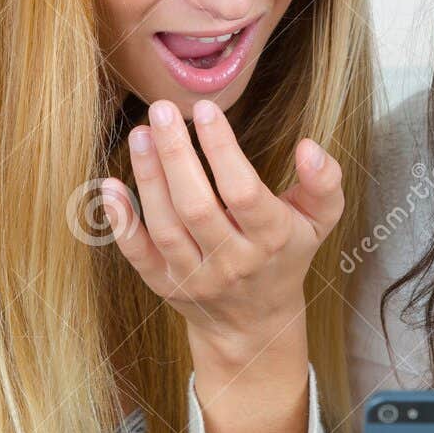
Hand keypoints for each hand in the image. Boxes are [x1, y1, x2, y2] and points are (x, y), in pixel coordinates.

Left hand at [102, 97, 343, 363]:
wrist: (255, 322)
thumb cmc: (286, 253)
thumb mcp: (319, 220)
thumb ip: (324, 182)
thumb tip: (309, 147)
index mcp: (272, 239)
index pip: (242, 191)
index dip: (222, 149)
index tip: (205, 110)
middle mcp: (233, 262)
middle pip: (197, 207)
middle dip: (176, 155)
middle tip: (162, 110)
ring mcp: (195, 277)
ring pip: (165, 226)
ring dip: (148, 177)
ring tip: (141, 134)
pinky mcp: (164, 285)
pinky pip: (137, 254)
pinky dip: (121, 221)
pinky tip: (109, 185)